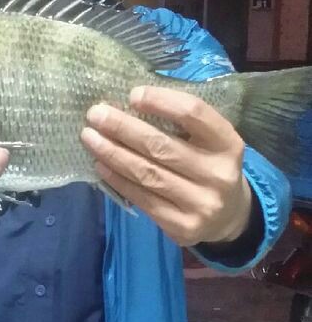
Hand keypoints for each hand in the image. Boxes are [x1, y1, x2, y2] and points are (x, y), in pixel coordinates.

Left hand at [81, 86, 251, 247]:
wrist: (230, 217)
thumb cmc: (209, 167)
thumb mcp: (209, 142)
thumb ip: (181, 124)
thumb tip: (127, 105)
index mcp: (228, 144)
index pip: (193, 115)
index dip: (161, 101)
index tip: (133, 95)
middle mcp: (218, 175)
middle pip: (161, 146)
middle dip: (123, 128)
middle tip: (95, 115)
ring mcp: (201, 204)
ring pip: (147, 174)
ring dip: (113, 153)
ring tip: (90, 137)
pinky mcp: (183, 226)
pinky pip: (143, 198)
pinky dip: (118, 180)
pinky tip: (100, 165)